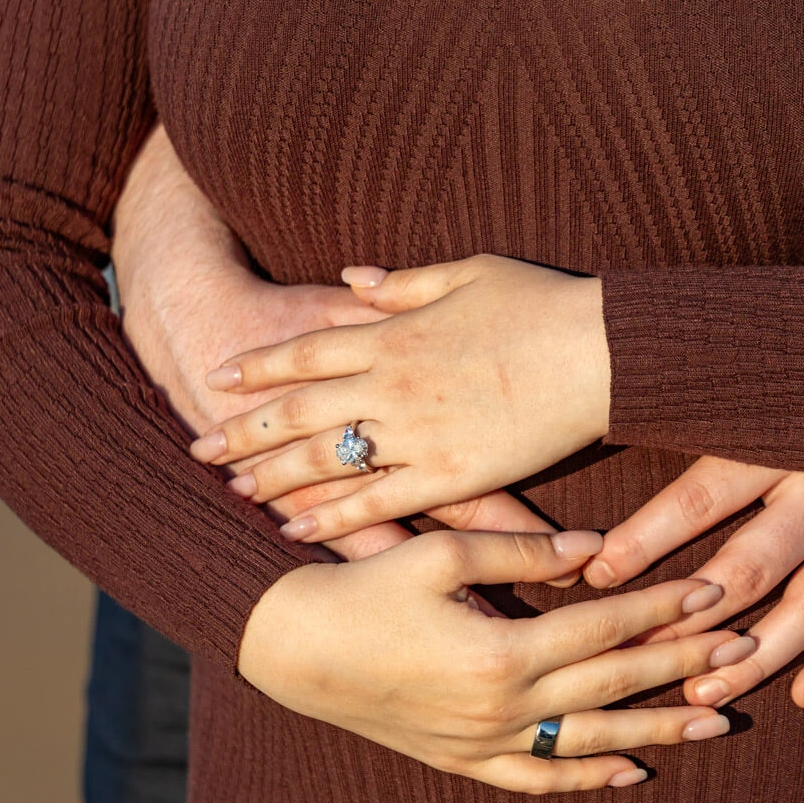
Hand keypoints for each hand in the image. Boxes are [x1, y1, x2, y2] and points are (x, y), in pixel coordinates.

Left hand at [111, 127, 560, 562]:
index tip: (221, 377)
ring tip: (234, 492)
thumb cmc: (544, 304)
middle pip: (301, 411)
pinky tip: (295, 531)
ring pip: (326, 460)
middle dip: (247, 430)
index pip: (306, 352)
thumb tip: (352, 278)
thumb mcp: (470, 272)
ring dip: (274, 478)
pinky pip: (376, 502)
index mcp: (394, 334)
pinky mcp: (449, 475)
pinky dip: (332, 518)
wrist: (603, 349)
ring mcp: (416, 433)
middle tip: (200, 449)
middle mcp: (392, 384)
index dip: (260, 368)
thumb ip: (404, 283)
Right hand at [239, 529, 747, 793]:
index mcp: (502, 650)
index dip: (661, 606)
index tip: (712, 591)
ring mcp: (484, 742)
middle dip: (683, 666)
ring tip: (719, 720)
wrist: (289, 649)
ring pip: (590, 741)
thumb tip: (596, 551)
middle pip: (614, 685)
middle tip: (744, 651)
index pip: (604, 626)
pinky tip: (632, 772)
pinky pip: (538, 778)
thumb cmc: (361, 589)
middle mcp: (503, 707)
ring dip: (658, 728)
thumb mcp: (439, 555)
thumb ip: (523, 553)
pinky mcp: (463, 760)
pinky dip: (587, 778)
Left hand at [585, 122, 803, 709]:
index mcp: (778, 440)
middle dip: (690, 620)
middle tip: (639, 656)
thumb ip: (704, 398)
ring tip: (705, 692)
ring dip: (757, 657)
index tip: (593, 574)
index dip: (644, 542)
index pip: (698, 501)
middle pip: (749, 570)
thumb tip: (617, 404)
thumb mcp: (770, 372)